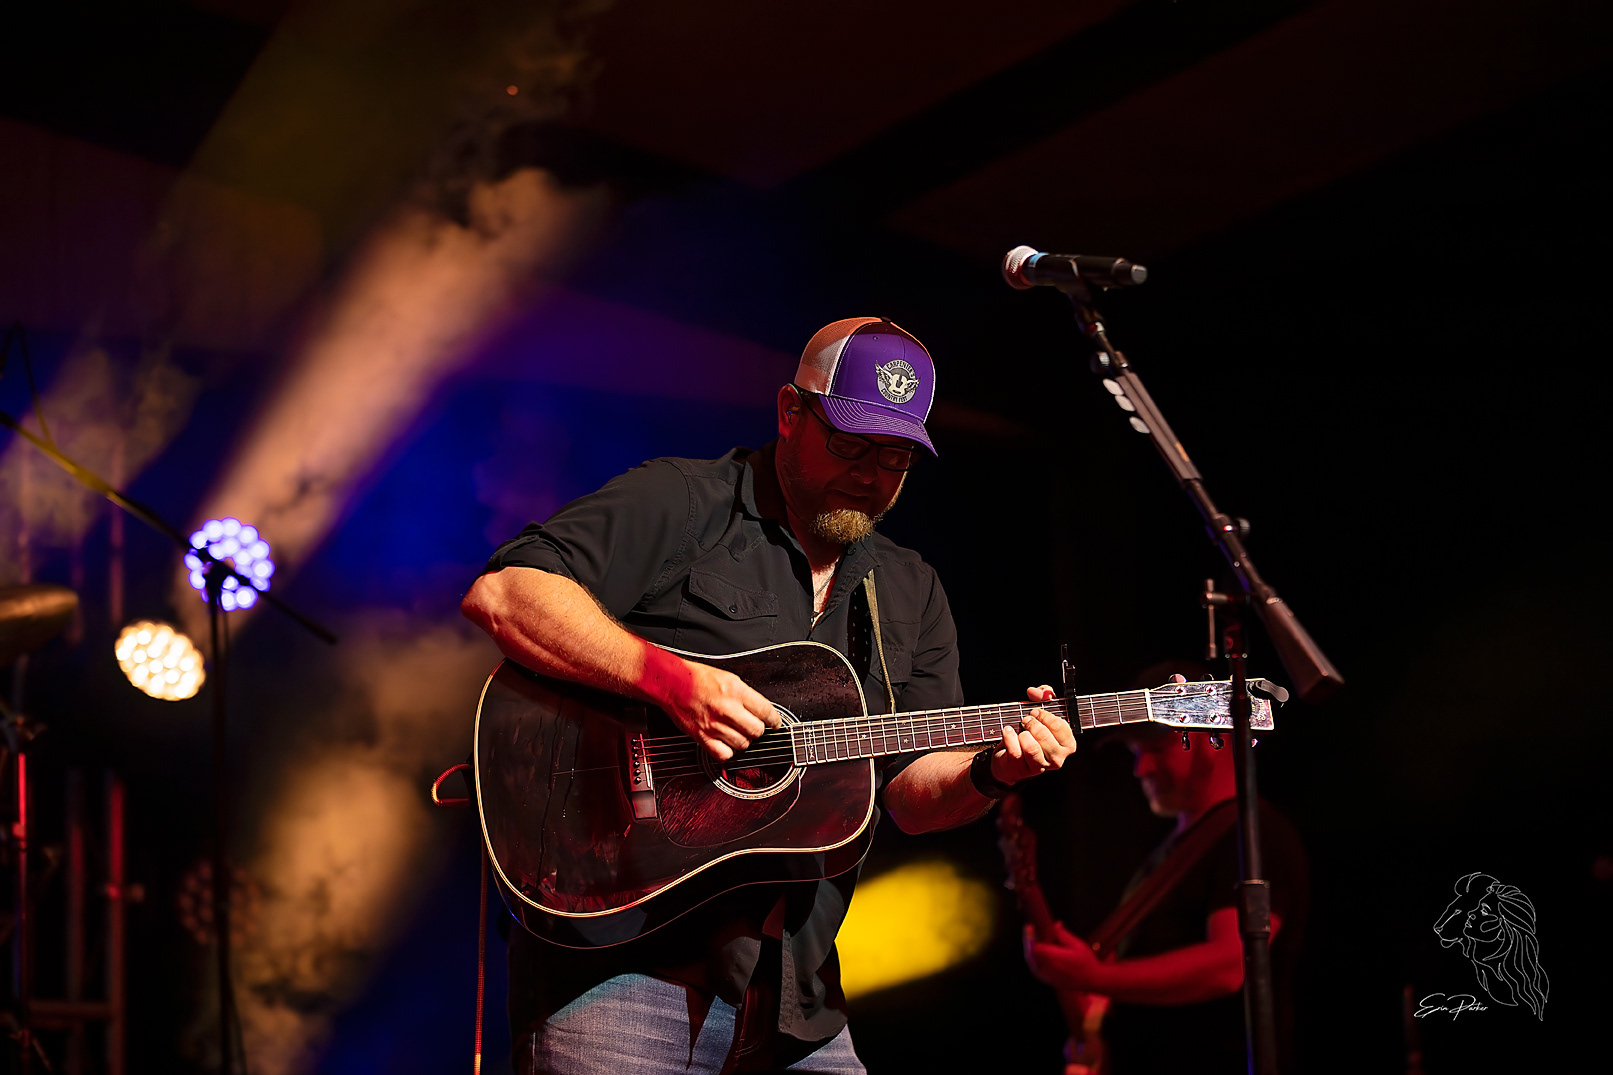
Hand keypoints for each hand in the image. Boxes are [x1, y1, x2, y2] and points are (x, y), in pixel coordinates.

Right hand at [663, 660, 780, 759]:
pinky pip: (724, 754)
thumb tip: (761, 710)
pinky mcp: (702, 737)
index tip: (774, 723)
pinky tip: (726, 742)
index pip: (766, 712)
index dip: (774, 720)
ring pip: (743, 744)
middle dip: (758, 729)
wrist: (672, 683)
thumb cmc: (696, 678)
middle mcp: (727, 709)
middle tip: (753, 726)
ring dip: (743, 740)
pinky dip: (728, 751)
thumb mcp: (728, 678)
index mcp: (736, 691)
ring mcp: (715, 725)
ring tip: (738, 733)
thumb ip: (746, 695)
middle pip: (757, 731)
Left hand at [991, 684, 1075, 784]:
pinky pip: (1015, 751)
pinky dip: (1009, 737)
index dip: (1044, 715)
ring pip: (1031, 747)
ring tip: (1020, 729)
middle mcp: (1057, 758)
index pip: (1058, 726)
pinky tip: (1008, 732)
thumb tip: (1036, 692)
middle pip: (1044, 736)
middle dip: (1032, 723)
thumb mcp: (1042, 712)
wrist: (1011, 757)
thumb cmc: (1032, 733)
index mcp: (1067, 744)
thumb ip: (1043, 694)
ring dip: (1023, 733)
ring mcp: (1040, 766)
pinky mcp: (1022, 770)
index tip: (1035, 712)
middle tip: (1026, 720)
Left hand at [1025, 922, 1104, 990]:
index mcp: (1053, 958)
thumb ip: (1062, 934)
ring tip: (1034, 940)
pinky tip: (1039, 953)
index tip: (1029, 926)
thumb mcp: (1077, 944)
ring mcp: (1047, 976)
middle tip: (1030, 931)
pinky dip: (1035, 959)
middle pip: (1030, 954)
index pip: (1034, 946)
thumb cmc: (1086, 962)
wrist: (1092, 980)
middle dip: (1029, 942)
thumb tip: (1054, 924)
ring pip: (1032, 962)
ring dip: (1031, 951)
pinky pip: (1036, 969)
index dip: (1030, 936)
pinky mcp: (1048, 981)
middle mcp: (1047, 968)